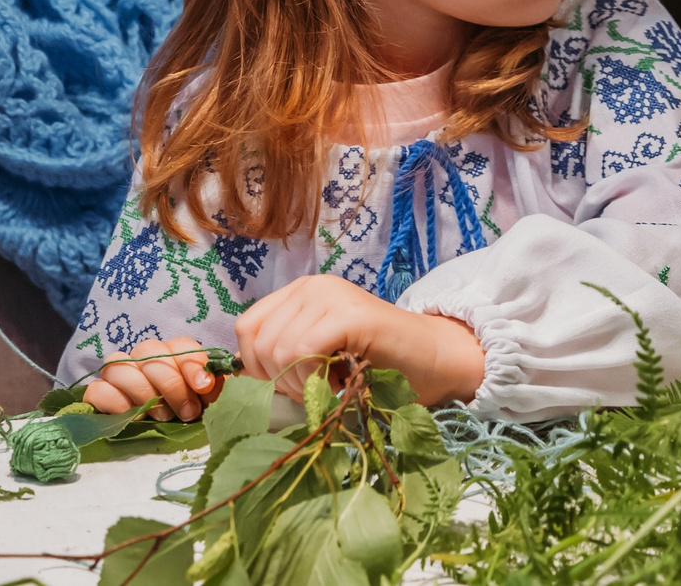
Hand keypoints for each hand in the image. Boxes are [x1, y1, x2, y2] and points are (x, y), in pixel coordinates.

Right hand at [84, 336, 218, 420]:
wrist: (165, 452)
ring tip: (162, 417)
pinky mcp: (100, 396)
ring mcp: (119, 377)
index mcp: (174, 360)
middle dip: (170, 383)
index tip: (203, 387)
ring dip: (143, 391)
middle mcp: (144, 362)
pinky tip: (133, 417)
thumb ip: (216, 389)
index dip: (191, 362)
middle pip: (148, 350)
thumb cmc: (191, 422)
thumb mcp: (211, 406)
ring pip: (118, 363)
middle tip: (186, 412)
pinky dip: (115, 401)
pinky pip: (98, 389)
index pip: (178, 345)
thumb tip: (223, 373)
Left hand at [234, 274, 483, 407]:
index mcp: (299, 294)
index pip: (247, 328)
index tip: (290, 387)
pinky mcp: (349, 314)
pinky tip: (341, 385)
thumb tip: (243, 381)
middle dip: (279, 381)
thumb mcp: (321, 356)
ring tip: (332, 388)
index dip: (257, 367)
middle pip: (258, 342)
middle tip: (316, 393)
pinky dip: (314, 380)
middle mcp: (310, 287)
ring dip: (300, 385)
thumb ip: (286, 356)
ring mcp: (329, 296)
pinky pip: (302, 352)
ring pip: (278, 350)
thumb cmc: (382, 366)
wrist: (438, 359)